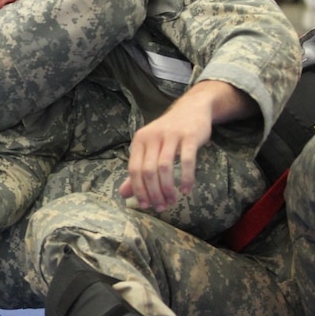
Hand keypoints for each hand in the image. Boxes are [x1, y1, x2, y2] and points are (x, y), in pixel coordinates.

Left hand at [120, 95, 213, 211]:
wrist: (192, 108)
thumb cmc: (168, 133)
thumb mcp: (150, 148)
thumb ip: (138, 171)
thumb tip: (123, 194)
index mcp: (139, 140)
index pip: (134, 169)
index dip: (138, 190)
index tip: (145, 205)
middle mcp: (153, 136)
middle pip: (148, 171)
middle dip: (154, 193)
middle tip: (161, 206)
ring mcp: (171, 135)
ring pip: (165, 167)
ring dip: (168, 188)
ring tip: (172, 200)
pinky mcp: (189, 136)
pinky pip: (187, 160)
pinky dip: (186, 177)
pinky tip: (186, 190)